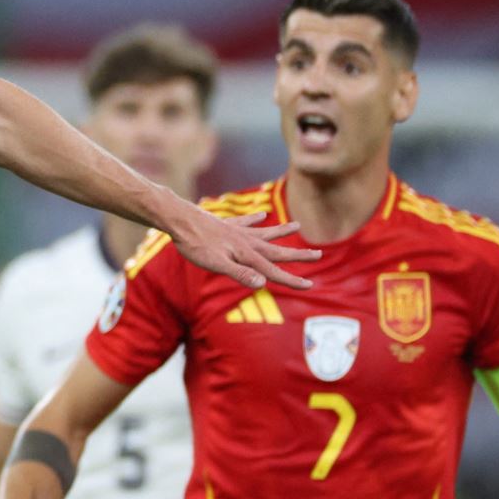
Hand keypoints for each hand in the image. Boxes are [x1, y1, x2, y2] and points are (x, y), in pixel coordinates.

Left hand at [169, 210, 320, 289]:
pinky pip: (246, 221)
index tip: (311, 284)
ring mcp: (237, 231)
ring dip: (282, 231)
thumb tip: (263, 284)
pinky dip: (256, 219)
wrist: (179, 219)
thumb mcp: (216, 264)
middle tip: (319, 253)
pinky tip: (263, 214)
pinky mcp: (227, 224)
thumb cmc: (195, 245)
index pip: (273, 272)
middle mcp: (247, 241)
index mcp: (246, 254)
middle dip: (298, 255)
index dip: (292, 279)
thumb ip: (240, 274)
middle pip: (277, 250)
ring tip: (298, 225)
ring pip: (266, 232)